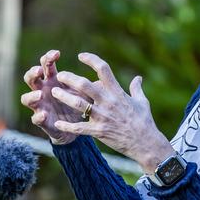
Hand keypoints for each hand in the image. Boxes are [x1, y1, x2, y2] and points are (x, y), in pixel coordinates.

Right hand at [21, 50, 86, 144]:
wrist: (76, 126)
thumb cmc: (78, 103)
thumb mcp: (84, 91)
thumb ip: (89, 83)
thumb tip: (103, 78)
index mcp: (52, 79)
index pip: (46, 64)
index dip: (48, 57)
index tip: (57, 53)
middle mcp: (42, 90)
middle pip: (30, 77)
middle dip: (33, 72)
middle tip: (40, 70)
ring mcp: (40, 105)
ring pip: (26, 98)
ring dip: (32, 95)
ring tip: (40, 94)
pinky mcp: (42, 120)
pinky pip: (35, 118)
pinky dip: (38, 116)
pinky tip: (44, 114)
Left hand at [51, 52, 174, 173]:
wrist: (146, 143)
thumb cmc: (144, 121)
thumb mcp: (143, 102)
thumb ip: (136, 88)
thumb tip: (138, 78)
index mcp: (117, 92)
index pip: (103, 70)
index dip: (91, 60)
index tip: (81, 56)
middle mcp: (108, 102)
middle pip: (85, 85)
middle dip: (70, 79)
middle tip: (60, 75)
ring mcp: (103, 117)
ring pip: (79, 104)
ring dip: (64, 97)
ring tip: (54, 92)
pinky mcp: (99, 131)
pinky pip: (80, 128)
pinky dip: (67, 126)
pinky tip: (57, 123)